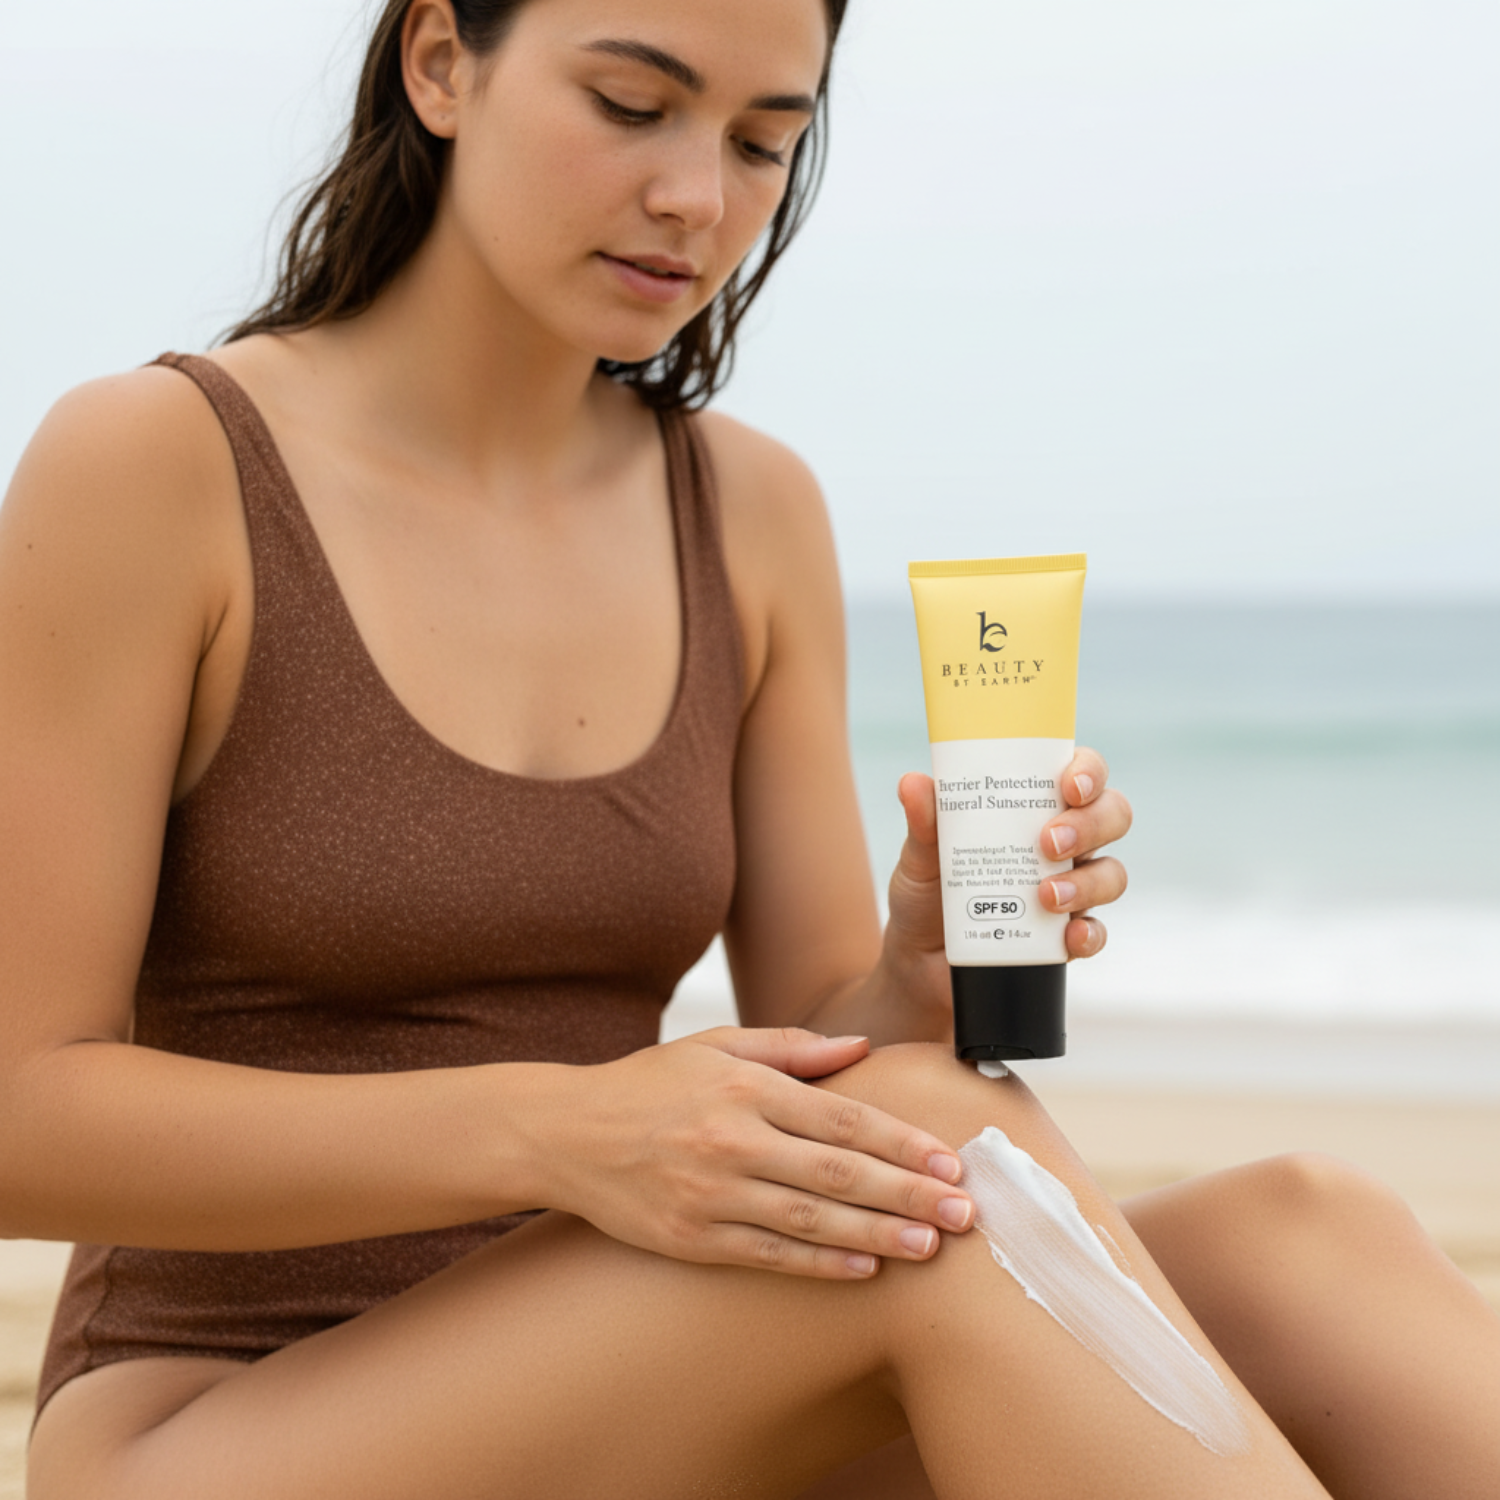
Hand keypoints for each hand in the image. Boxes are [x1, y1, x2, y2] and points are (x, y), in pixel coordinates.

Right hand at [547, 1029, 974, 1279]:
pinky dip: (820, 1262)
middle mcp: (731, 1141)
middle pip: (838, 1173)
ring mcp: (710, 1194)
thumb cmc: (649, 1084)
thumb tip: (861, 1047)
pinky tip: (864, 1267)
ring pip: (811, 1219)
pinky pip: (768, 1254)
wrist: (565, 1133)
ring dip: (877, 1234)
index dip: (901, 1142)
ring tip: (930, 1245)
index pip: (842, 1119)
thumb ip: (791, 1047)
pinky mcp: (691, 1238)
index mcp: (745, 1089)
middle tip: (965, 1211)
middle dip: (908, 1193)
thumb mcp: (716, 1045)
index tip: (950, 1160)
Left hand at [886, 747, 1129, 967]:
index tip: (1069, 785)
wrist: (919, 963)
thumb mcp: (920, 855)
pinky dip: (1089, 934)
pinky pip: (1096, 933)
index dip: (1088, 771)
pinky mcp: (1065, 937)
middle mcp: (1063, 844)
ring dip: (1088, 882)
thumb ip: (924, 821)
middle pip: (1111, 817)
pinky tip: (1068, 936)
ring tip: (1046, 895)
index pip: (1081, 774)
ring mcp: (1071, 890)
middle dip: (1091, 824)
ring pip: (1111, 874)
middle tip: (1050, 842)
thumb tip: (912, 783)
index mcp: (1033, 808)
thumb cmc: (927, 894)